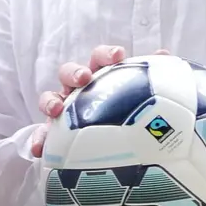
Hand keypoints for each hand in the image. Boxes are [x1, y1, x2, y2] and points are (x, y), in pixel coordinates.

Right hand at [29, 44, 162, 156]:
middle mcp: (78, 90)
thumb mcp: (139, 98)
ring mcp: (63, 109)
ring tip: (56, 109)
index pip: (101, 58)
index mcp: (100, 77)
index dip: (106, 54)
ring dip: (50, 101)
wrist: (110, 145)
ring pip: (50, 98)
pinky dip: (39, 140)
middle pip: (70, 73)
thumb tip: (165, 55)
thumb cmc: (124, 116)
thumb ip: (151, 78)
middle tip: (85, 77)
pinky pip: (43, 135)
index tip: (118, 55)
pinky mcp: (53, 132)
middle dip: (75, 72)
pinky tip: (39, 150)